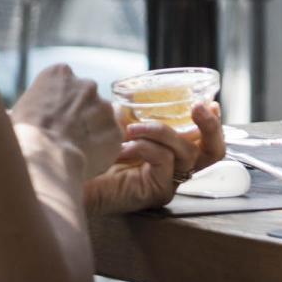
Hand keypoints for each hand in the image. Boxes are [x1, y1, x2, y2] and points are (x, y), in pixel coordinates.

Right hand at [8, 64, 121, 180]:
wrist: (42, 155)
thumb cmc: (21, 134)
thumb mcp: (15, 111)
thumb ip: (30, 105)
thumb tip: (13, 114)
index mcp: (59, 74)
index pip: (63, 81)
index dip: (57, 102)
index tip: (51, 117)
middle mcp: (86, 84)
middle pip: (86, 98)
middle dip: (79, 114)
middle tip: (64, 135)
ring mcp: (104, 106)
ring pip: (102, 118)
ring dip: (92, 131)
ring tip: (73, 150)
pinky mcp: (115, 130)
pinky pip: (110, 141)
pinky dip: (101, 150)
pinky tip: (85, 160)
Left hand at [83, 101, 225, 215]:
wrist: (68, 175)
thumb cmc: (92, 150)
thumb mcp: (121, 122)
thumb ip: (139, 112)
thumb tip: (145, 91)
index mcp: (171, 152)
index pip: (206, 140)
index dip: (212, 121)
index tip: (207, 103)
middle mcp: (175, 168)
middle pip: (214, 152)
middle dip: (211, 126)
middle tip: (199, 106)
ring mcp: (168, 181)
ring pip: (187, 153)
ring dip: (160, 131)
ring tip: (131, 127)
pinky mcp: (157, 191)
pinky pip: (165, 160)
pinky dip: (145, 146)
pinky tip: (124, 147)